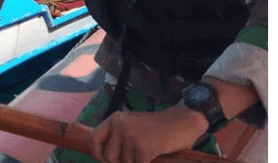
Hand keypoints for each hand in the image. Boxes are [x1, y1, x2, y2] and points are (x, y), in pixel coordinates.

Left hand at [89, 105, 208, 162]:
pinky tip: (154, 157)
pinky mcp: (144, 147)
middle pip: (108, 156)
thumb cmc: (159, 128)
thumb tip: (104, 157)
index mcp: (115, 119)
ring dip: (136, 162)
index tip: (104, 160)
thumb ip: (118, 136)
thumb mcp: (133, 125)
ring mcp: (132, 136)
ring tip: (147, 154)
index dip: (96, 153)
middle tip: (131, 160)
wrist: (183, 122)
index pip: (93, 138)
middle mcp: (120, 125)